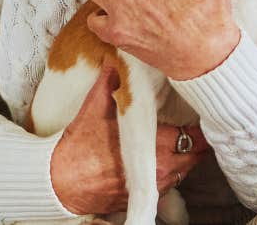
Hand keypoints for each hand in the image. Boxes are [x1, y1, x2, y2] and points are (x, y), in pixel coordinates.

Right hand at [50, 67, 210, 214]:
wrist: (58, 184)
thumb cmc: (77, 148)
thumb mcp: (94, 109)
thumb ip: (109, 82)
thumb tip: (115, 60)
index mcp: (156, 145)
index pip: (194, 135)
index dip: (199, 125)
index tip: (198, 114)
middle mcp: (161, 169)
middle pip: (195, 155)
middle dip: (196, 141)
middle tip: (194, 127)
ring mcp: (153, 186)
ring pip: (185, 171)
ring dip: (186, 157)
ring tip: (182, 143)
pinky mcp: (144, 197)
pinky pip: (169, 186)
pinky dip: (171, 174)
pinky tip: (164, 161)